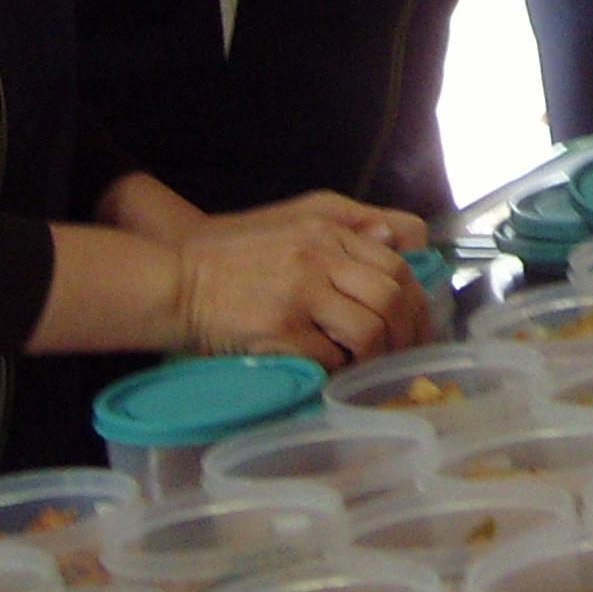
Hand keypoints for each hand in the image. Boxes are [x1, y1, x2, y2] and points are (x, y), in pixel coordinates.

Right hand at [174, 198, 422, 361]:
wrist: (175, 279)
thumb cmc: (234, 252)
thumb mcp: (293, 221)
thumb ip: (348, 225)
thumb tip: (399, 242)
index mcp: (325, 228)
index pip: (396, 262)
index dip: (415, 298)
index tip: (417, 322)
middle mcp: (319, 256)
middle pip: (391, 296)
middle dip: (407, 331)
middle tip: (404, 353)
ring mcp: (300, 294)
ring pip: (369, 330)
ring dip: (377, 354)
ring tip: (369, 365)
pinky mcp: (280, 331)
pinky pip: (332, 357)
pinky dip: (339, 369)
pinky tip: (333, 370)